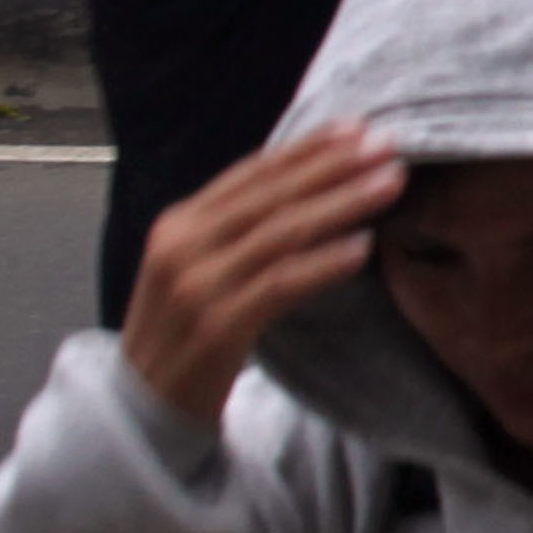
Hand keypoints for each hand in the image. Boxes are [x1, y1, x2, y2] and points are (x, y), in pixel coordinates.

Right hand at [120, 124, 401, 430]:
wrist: (143, 405)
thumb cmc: (187, 332)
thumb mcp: (203, 268)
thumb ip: (242, 231)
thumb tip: (313, 189)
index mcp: (180, 224)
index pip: (251, 173)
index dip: (306, 149)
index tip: (358, 127)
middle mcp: (182, 245)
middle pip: (270, 195)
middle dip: (333, 166)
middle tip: (389, 144)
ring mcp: (195, 285)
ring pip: (279, 233)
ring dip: (340, 204)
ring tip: (390, 184)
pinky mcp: (215, 326)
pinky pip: (278, 285)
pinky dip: (321, 264)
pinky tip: (362, 248)